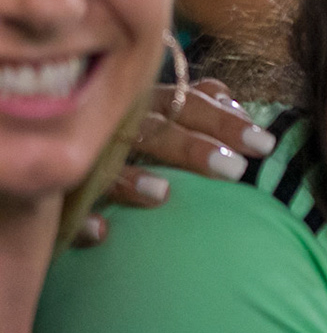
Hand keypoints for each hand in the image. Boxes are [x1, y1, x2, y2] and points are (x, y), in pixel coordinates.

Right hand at [74, 80, 274, 245]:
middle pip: (153, 131)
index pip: (188, 104)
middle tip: (234, 170)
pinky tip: (102, 232)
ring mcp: (83, 158)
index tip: (264, 144)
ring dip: (132, 180)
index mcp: (145, 104)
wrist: (57, 145)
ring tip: (164, 194)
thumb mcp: (158, 109)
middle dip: (192, 148)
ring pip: (106, 166)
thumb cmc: (123, 130)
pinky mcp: (56, 194)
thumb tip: (233, 100)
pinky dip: (80, 218)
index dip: (224, 121)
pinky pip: (63, 207)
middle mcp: (114, 126)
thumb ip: (196, 103)